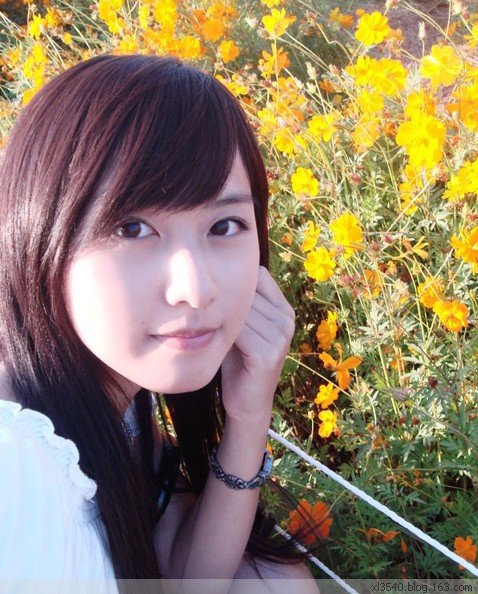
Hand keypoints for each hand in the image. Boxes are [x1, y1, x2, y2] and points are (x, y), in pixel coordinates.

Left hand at [220, 265, 295, 426]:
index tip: (217, 297)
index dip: (235, 285)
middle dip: (224, 302)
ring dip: (221, 319)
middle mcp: (287, 320)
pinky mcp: (268, 355)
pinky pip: (238, 331)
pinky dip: (223, 334)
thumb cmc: (238, 360)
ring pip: (240, 311)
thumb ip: (240, 302)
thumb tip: (216, 268)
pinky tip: (215, 342)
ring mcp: (281, 337)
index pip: (258, 276)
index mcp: (284, 310)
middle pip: (247, 293)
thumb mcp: (242, 326)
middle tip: (205, 315)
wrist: (245, 403)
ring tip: (209, 330)